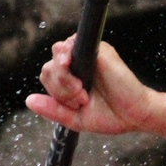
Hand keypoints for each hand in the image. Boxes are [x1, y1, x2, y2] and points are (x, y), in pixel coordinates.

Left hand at [26, 35, 159, 135]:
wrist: (136, 115)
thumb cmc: (113, 116)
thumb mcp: (76, 118)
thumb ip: (53, 109)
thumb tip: (29, 100)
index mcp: (73, 78)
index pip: (48, 75)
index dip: (55, 92)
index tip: (76, 104)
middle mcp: (80, 63)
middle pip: (49, 66)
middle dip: (59, 88)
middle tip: (81, 99)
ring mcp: (90, 54)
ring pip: (57, 55)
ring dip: (63, 80)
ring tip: (83, 93)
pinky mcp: (100, 50)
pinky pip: (72, 47)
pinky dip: (72, 69)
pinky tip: (84, 83)